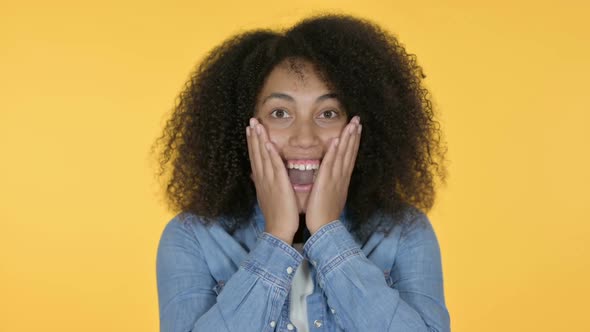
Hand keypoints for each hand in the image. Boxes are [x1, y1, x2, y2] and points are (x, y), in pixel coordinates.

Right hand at [246, 118, 298, 243]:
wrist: (278, 230)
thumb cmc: (276, 215)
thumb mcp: (266, 197)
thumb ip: (263, 185)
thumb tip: (255, 177)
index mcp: (261, 181)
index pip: (255, 158)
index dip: (252, 143)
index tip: (250, 130)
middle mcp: (263, 178)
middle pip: (256, 153)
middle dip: (253, 136)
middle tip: (250, 121)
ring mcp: (270, 181)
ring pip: (263, 156)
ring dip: (259, 140)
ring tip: (256, 125)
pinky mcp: (279, 185)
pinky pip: (275, 167)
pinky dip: (271, 155)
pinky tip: (268, 143)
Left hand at [305, 116, 360, 233]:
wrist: (325, 228)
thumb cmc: (324, 214)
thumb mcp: (331, 196)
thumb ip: (332, 184)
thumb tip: (332, 176)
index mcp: (342, 180)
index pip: (349, 157)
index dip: (353, 142)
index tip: (357, 128)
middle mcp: (341, 177)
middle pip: (349, 152)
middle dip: (354, 135)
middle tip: (358, 120)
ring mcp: (335, 180)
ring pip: (343, 155)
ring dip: (348, 139)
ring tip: (352, 124)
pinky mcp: (326, 184)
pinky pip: (330, 165)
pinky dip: (334, 153)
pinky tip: (337, 141)